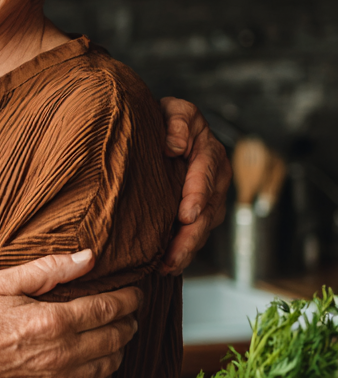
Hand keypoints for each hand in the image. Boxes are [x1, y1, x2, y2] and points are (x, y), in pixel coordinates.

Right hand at [0, 249, 139, 377]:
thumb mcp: (3, 284)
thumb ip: (48, 268)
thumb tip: (88, 258)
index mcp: (53, 321)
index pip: (109, 308)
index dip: (128, 299)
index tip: (134, 293)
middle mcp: (64, 354)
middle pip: (117, 336)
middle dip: (127, 321)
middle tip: (126, 312)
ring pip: (111, 364)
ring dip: (118, 347)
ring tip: (113, 335)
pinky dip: (105, 377)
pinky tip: (96, 364)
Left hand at [159, 96, 230, 273]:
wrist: (162, 133)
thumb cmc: (165, 120)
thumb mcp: (172, 111)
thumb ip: (176, 122)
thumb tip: (174, 146)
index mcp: (210, 152)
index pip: (207, 175)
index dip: (197, 196)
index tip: (186, 214)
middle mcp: (215, 179)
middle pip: (208, 211)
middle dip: (191, 235)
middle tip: (173, 255)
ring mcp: (209, 199)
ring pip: (202, 228)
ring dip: (187, 249)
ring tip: (168, 266)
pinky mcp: (198, 214)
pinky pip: (194, 235)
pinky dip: (182, 251)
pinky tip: (166, 266)